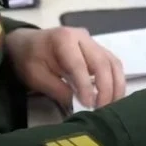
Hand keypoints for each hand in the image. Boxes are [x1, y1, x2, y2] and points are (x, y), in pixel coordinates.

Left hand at [4, 27, 125, 109]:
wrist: (28, 44)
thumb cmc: (30, 59)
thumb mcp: (36, 76)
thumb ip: (58, 89)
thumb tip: (79, 105)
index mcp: (64, 39)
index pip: (79, 64)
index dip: (86, 85)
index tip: (89, 105)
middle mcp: (83, 37)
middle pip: (102, 61)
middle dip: (106, 87)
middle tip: (102, 108)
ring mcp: (93, 42)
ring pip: (112, 62)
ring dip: (116, 85)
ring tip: (112, 105)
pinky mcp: (98, 50)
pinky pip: (113, 64)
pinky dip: (116, 81)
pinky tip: (114, 96)